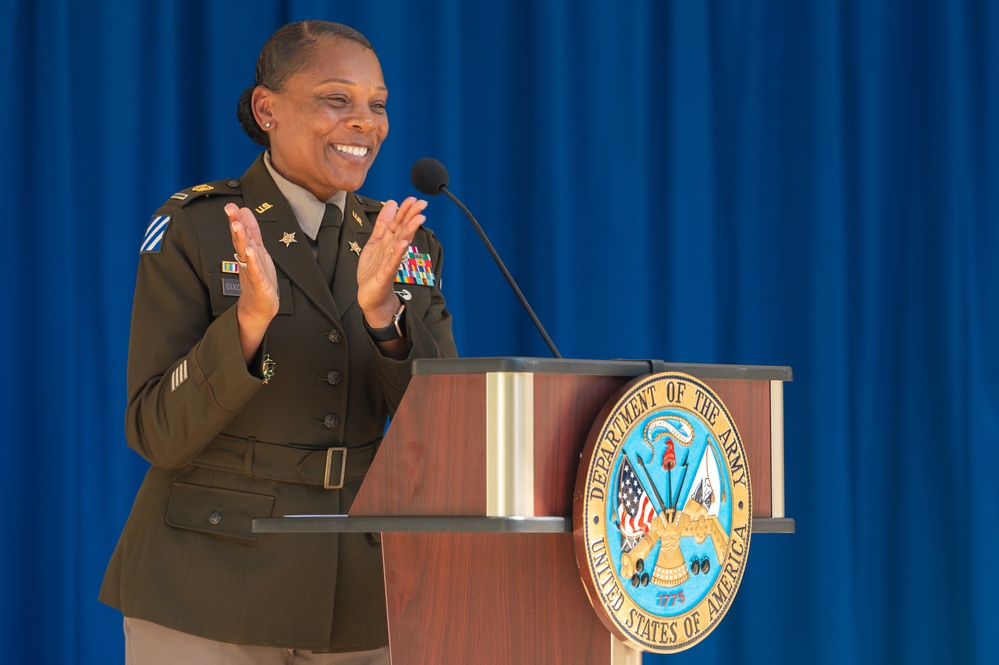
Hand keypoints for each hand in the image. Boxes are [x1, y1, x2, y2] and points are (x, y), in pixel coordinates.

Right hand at [226, 203, 278, 361]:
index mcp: (247, 253)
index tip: (230, 206)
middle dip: (235, 225)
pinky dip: (252, 261)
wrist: (259, 308)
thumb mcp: (257, 252)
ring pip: (245, 254)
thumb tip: (245, 211)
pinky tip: (250, 251)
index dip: (236, 219)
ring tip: (237, 226)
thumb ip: (252, 232)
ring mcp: (252, 272)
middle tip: (230, 210)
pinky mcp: (258, 284)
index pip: (240, 234)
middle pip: (240, 241)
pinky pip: (254, 271)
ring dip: (241, 239)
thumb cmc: (258, 280)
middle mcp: (247, 261)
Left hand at [356, 197, 427, 327]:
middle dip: (411, 216)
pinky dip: (398, 252)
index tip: (413, 199)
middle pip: (402, 230)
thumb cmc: (373, 271)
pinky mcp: (386, 274)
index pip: (398, 222)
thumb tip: (391, 203)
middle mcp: (392, 250)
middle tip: (422, 204)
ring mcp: (390, 261)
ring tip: (418, 219)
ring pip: (401, 243)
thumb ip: (383, 224)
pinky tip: (403, 243)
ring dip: (409, 230)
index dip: (404, 210)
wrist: (371, 296)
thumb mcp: (375, 242)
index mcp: (388, 241)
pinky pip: (393, 261)